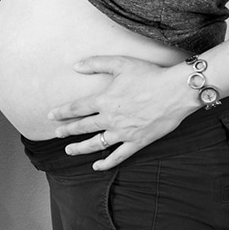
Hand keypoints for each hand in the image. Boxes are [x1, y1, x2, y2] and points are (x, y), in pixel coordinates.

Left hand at [48, 56, 194, 168]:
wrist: (177, 91)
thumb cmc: (150, 75)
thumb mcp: (121, 63)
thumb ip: (96, 63)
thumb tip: (76, 66)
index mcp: (104, 100)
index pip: (76, 108)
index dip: (62, 112)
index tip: (51, 116)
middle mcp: (110, 119)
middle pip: (82, 127)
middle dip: (67, 130)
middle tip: (57, 133)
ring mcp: (124, 132)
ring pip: (96, 144)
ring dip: (80, 148)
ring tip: (69, 150)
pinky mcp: (138, 141)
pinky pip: (119, 155)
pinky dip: (107, 162)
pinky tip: (97, 166)